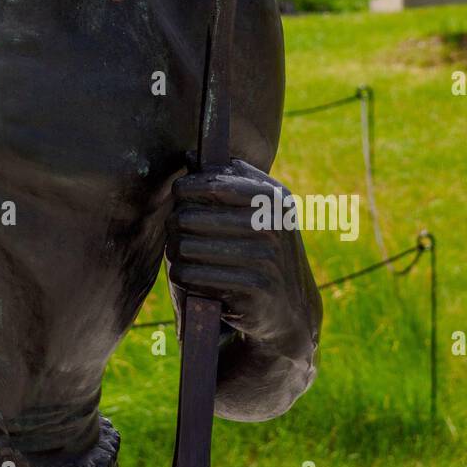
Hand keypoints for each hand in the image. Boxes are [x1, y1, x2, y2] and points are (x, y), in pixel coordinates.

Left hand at [167, 158, 315, 349]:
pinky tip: (190, 278)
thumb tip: (189, 156)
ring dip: (176, 254)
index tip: (179, 195)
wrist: (290, 310)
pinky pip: (194, 276)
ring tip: (183, 257)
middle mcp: (273, 225)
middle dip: (176, 226)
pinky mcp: (253, 289)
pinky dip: (183, 278)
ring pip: (186, 247)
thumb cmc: (260, 252)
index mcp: (274, 198)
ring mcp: (266, 258)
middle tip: (177, 235)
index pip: (211, 184)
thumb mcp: (255, 212)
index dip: (186, 188)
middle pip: (190, 217)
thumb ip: (226, 181)